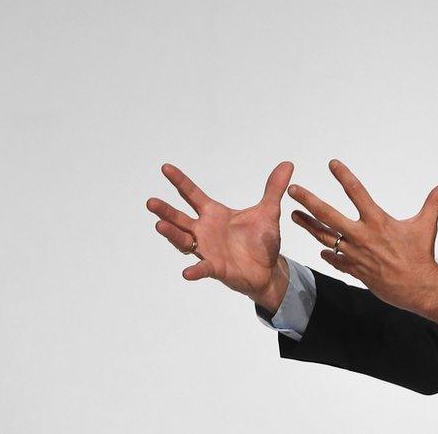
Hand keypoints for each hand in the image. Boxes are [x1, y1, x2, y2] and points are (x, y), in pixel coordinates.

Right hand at [146, 161, 294, 309]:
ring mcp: (208, 250)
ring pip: (184, 241)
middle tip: (151, 202)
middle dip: (165, 210)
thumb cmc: (261, 240)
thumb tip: (287, 164)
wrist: (268, 268)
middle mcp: (205, 231)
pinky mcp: (216, 268)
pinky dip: (196, 270)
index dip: (180, 181)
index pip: (192, 195)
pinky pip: (203, 268)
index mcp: (214, 214)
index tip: (165, 168)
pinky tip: (187, 272)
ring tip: (160, 226)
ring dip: (172, 234)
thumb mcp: (269, 212)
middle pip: (180, 218)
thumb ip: (273, 189)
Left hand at [286, 159, 437, 323]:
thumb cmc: (422, 255)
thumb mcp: (427, 224)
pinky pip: (335, 259)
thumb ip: (434, 201)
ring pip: (324, 236)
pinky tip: (319, 247)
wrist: (418, 287)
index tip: (332, 163)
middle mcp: (362, 236)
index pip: (356, 192)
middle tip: (293, 190)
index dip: (343, 176)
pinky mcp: (354, 269)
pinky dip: (327, 253)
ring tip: (293, 215)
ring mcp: (355, 254)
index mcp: (378, 221)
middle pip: (328, 215)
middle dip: (309, 201)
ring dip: (308, 225)